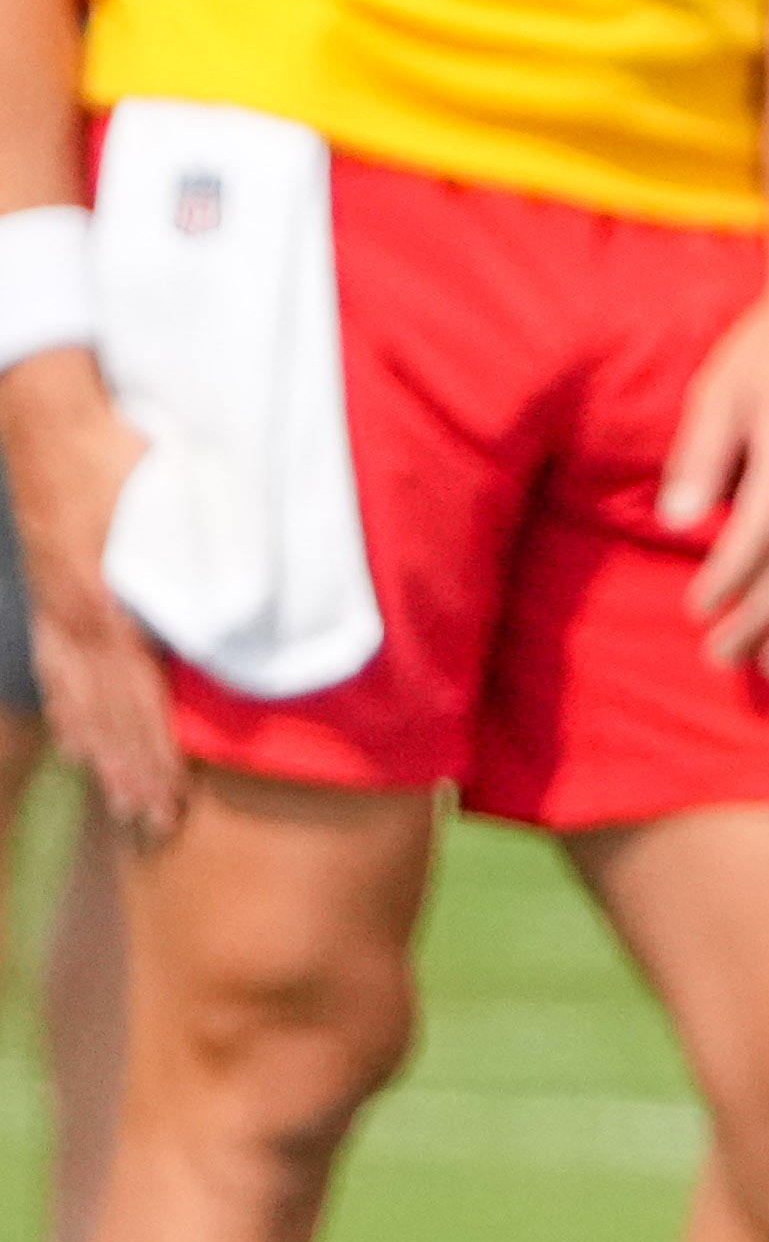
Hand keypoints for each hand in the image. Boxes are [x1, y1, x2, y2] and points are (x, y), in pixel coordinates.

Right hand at [1, 355, 173, 837]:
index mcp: (112, 602)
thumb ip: (211, 563)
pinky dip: (68, 714)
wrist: (55, 417)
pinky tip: (78, 746)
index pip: (135, 696)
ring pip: (77, 699)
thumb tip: (246, 613)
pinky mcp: (48, 596)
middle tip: (156, 824)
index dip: (154, 751)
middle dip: (132, 770)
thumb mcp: (186, 505)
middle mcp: (77, 615)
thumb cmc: (131, 455)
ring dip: (103, 754)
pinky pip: (56, 670)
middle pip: (106, 711)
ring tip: (126, 804)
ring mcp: (55, 608)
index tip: (173, 796)